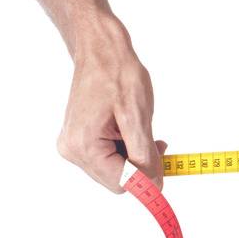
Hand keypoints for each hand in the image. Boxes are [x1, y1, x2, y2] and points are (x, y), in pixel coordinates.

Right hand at [56, 25, 167, 191]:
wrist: (101, 50)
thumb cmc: (118, 75)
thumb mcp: (138, 117)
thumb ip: (144, 156)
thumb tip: (154, 187)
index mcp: (83, 146)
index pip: (121, 183)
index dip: (147, 176)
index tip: (166, 161)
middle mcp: (72, 150)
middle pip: (116, 179)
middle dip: (140, 164)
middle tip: (157, 141)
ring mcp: (73, 145)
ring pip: (114, 169)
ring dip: (134, 156)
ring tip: (140, 128)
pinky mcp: (78, 139)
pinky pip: (107, 157)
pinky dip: (125, 148)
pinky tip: (129, 129)